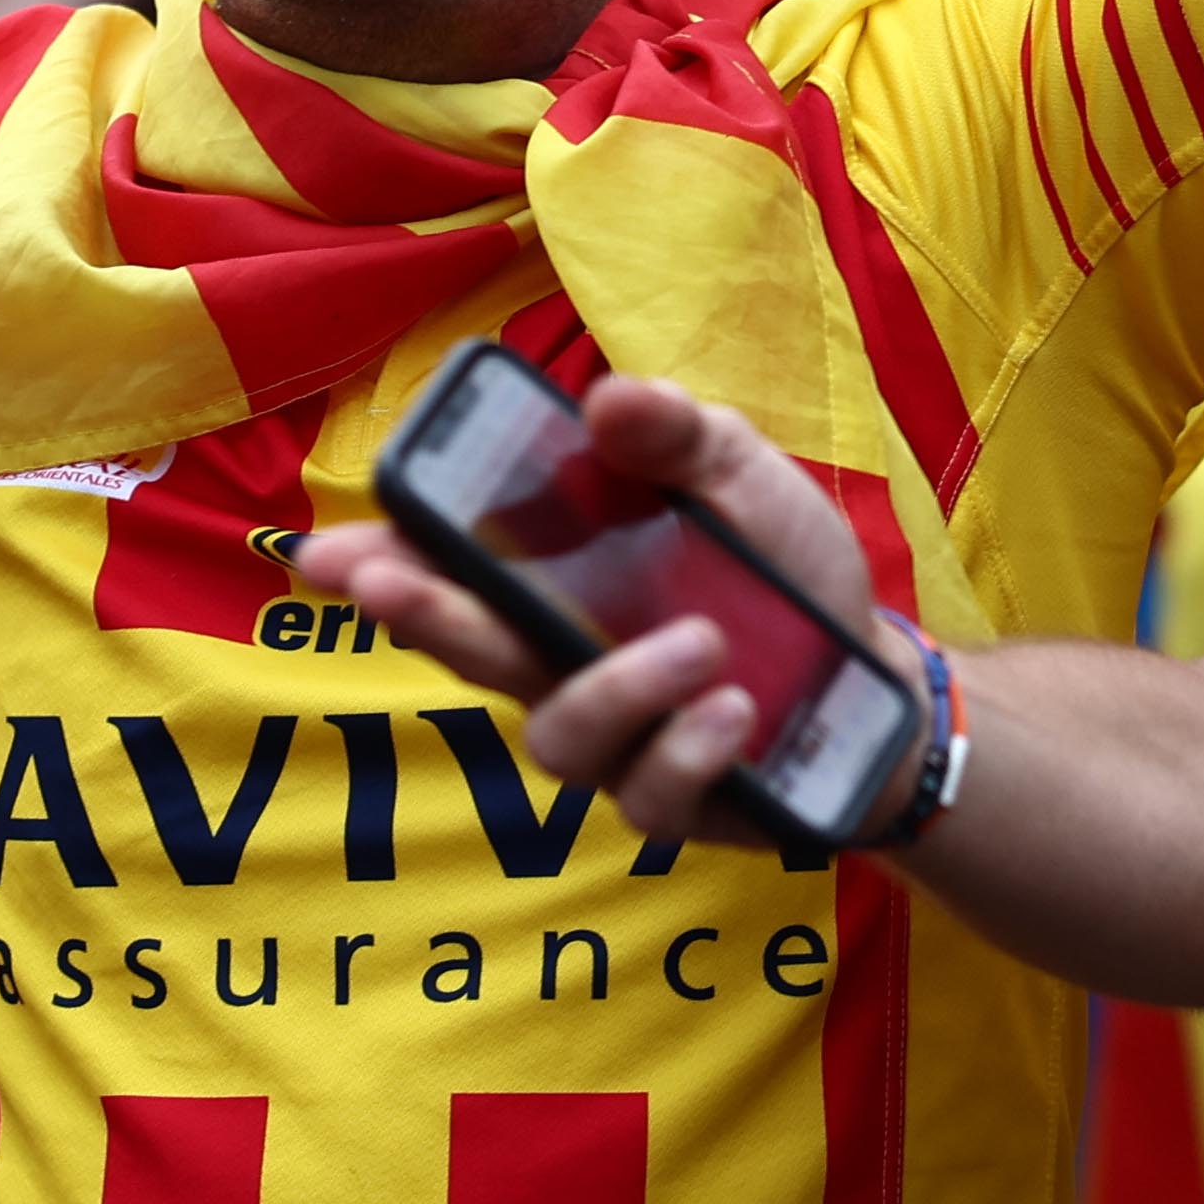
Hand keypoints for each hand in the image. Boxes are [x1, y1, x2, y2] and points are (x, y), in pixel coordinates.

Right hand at [299, 374, 887, 848]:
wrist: (879, 678)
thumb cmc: (782, 572)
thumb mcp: (738, 476)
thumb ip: (675, 436)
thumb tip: (606, 401)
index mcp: (560, 579)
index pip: (448, 572)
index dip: (377, 565)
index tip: (324, 552)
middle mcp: (564, 663)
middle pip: (469, 653)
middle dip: (421, 621)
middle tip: (391, 592)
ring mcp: (613, 741)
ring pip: (557, 736)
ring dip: (619, 686)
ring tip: (703, 644)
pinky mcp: (671, 801)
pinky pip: (644, 795)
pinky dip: (687, 748)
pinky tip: (736, 710)